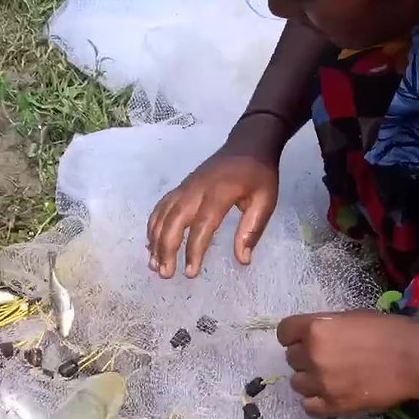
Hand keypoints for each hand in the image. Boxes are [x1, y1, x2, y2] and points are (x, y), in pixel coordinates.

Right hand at [146, 115, 283, 278]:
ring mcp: (185, 187)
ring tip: (154, 265)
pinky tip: (152, 243)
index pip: (202, 226)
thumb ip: (252, 229)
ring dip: (156, 240)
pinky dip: (154, 225)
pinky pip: (161, 206)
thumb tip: (242, 260)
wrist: (248, 144)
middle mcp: (196, 189)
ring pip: (163, 214)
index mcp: (219, 193)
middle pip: (174, 220)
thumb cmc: (259, 175)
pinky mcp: (181, 187)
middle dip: (166, 248)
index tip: (191, 273)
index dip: (194, 251)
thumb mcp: (266, 201)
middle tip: (165, 274)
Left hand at [277, 310, 418, 417]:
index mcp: (315, 329)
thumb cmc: (387, 331)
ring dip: (310, 379)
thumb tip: (312, 336)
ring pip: (297, 383)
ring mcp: (321, 383)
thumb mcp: (351, 317)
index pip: (284, 332)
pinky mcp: (332, 406)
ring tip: (330, 378)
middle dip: (305, 357)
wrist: (413, 359)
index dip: (293, 335)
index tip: (302, 339)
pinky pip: (308, 406)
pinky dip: (316, 401)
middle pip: (291, 358)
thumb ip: (326, 326)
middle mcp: (312, 355)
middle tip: (326, 358)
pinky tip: (329, 395)